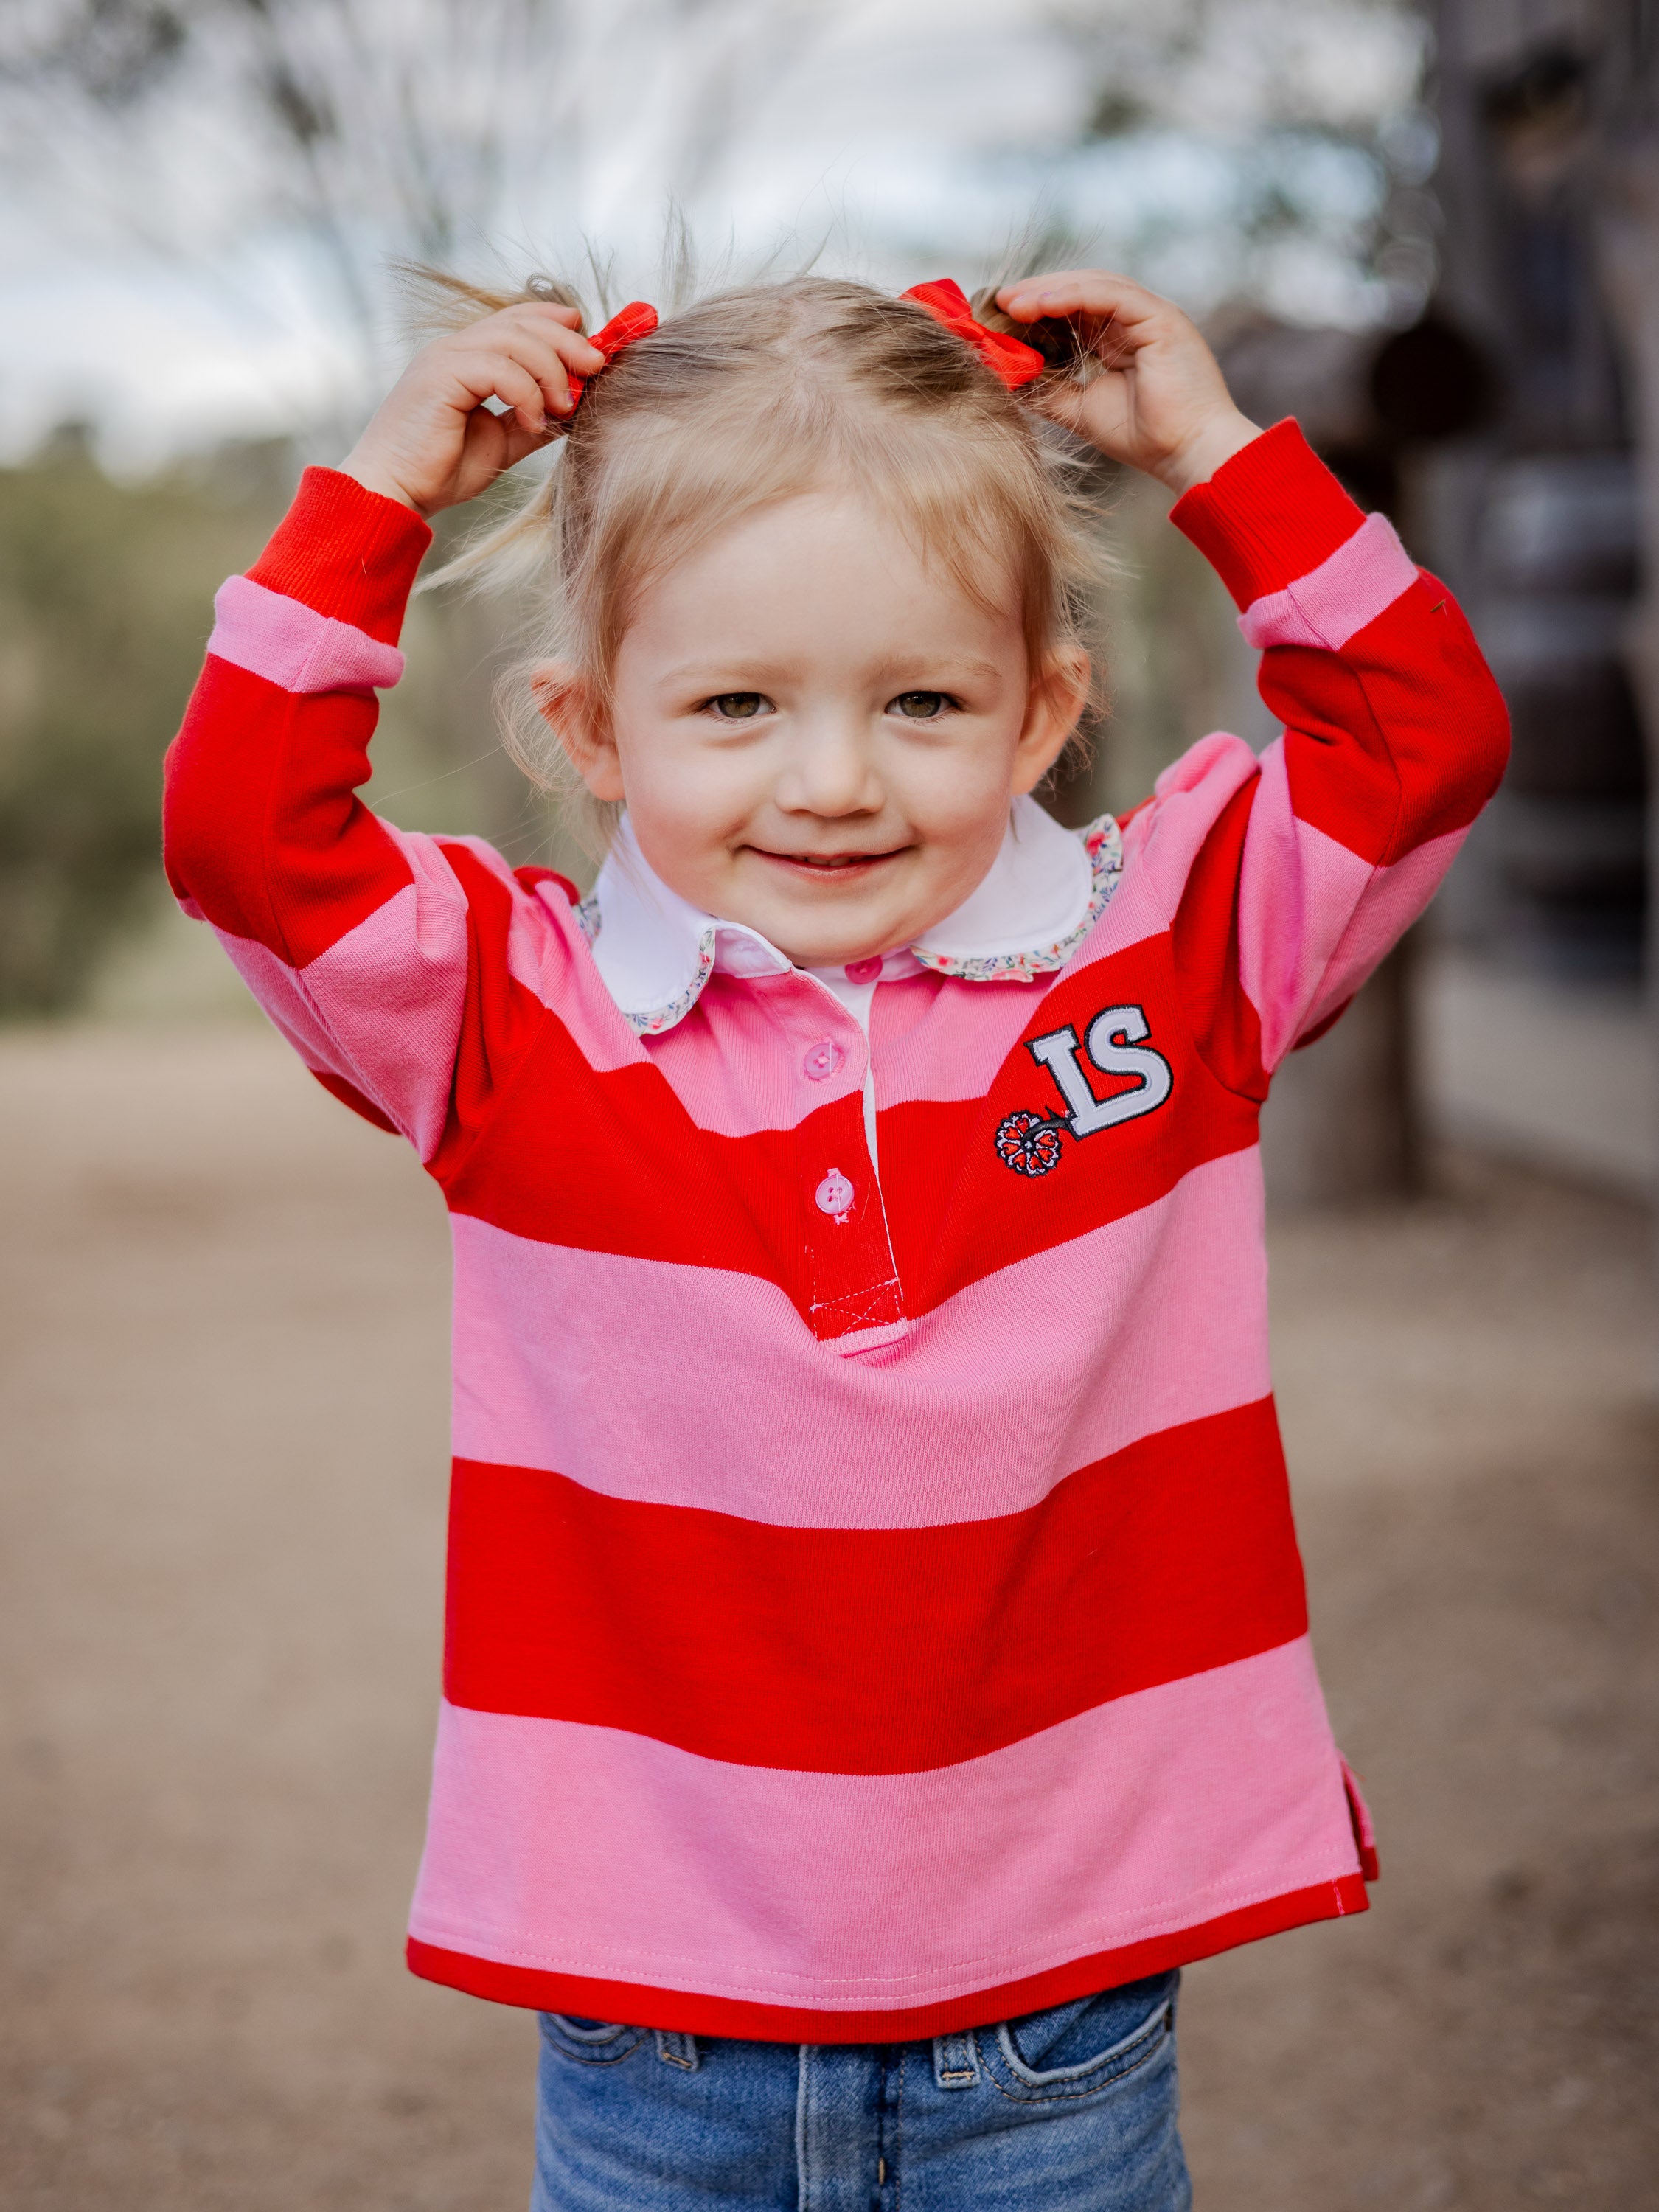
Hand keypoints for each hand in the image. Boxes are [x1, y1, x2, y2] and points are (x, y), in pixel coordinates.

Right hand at [338, 303, 606, 516]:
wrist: (395, 491)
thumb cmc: (440, 471)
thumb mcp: (502, 442)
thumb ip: (533, 420)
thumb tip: (576, 407)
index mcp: (467, 357)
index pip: (518, 319)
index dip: (558, 324)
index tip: (592, 347)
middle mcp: (454, 348)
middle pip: (522, 322)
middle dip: (567, 341)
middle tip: (597, 366)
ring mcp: (444, 357)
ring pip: (515, 339)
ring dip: (551, 370)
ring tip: (564, 407)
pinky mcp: (439, 375)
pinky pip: (499, 367)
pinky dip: (526, 392)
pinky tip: (534, 421)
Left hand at [996, 269, 1259, 494]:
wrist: (1186, 453)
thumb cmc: (1143, 437)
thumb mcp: (1080, 409)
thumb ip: (1048, 389)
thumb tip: (1007, 377)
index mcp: (1120, 339)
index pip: (1072, 311)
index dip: (1035, 310)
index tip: (997, 319)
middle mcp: (1135, 321)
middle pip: (1079, 291)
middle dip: (1036, 294)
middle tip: (996, 303)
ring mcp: (1150, 315)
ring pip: (1093, 285)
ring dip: (1049, 291)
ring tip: (1012, 303)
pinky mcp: (1160, 317)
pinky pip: (1111, 294)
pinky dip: (1074, 295)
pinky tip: (1041, 304)